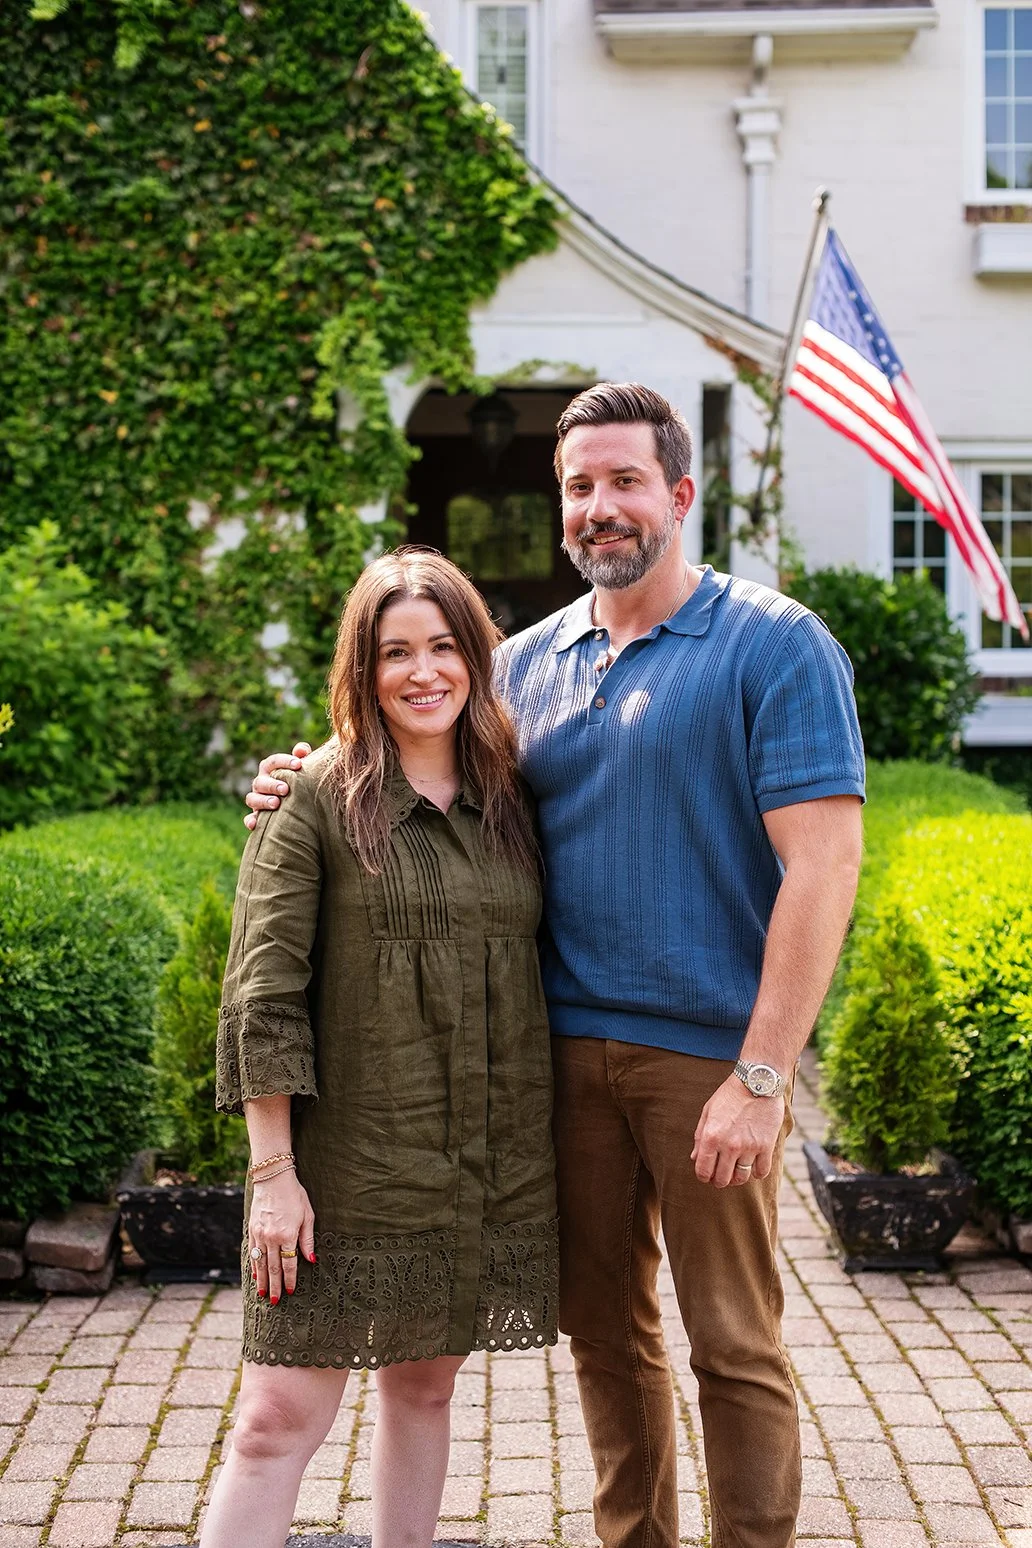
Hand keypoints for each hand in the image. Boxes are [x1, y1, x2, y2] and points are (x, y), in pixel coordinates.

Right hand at [243, 742, 311, 829]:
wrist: (298, 803)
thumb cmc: (299, 780)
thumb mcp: (300, 768)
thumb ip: (302, 756)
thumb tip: (302, 750)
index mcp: (270, 769)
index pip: (273, 761)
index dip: (284, 761)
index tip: (298, 764)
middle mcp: (261, 783)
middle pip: (260, 781)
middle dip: (272, 784)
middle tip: (285, 789)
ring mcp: (257, 800)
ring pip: (252, 799)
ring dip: (262, 801)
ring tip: (276, 803)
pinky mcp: (257, 816)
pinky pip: (250, 819)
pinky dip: (251, 821)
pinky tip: (255, 824)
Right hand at [248, 1171, 315, 1303]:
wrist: (273, 1178)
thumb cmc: (294, 1195)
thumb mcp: (307, 1216)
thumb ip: (307, 1239)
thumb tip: (311, 1260)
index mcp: (287, 1235)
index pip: (288, 1264)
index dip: (290, 1279)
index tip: (290, 1291)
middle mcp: (271, 1237)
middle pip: (273, 1268)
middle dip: (275, 1286)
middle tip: (275, 1301)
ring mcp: (260, 1234)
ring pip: (260, 1263)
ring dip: (262, 1280)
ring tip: (263, 1293)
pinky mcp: (252, 1229)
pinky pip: (253, 1252)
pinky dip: (254, 1265)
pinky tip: (255, 1275)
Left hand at [691, 1075, 784, 1188]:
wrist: (757, 1081)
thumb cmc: (730, 1095)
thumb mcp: (708, 1111)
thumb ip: (700, 1136)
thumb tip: (694, 1158)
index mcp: (711, 1136)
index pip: (703, 1171)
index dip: (703, 1176)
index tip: (707, 1174)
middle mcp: (729, 1145)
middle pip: (722, 1179)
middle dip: (719, 1180)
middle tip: (721, 1175)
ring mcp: (749, 1147)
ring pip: (741, 1178)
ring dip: (737, 1178)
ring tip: (736, 1171)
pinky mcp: (766, 1146)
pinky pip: (761, 1172)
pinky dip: (756, 1172)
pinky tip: (753, 1164)